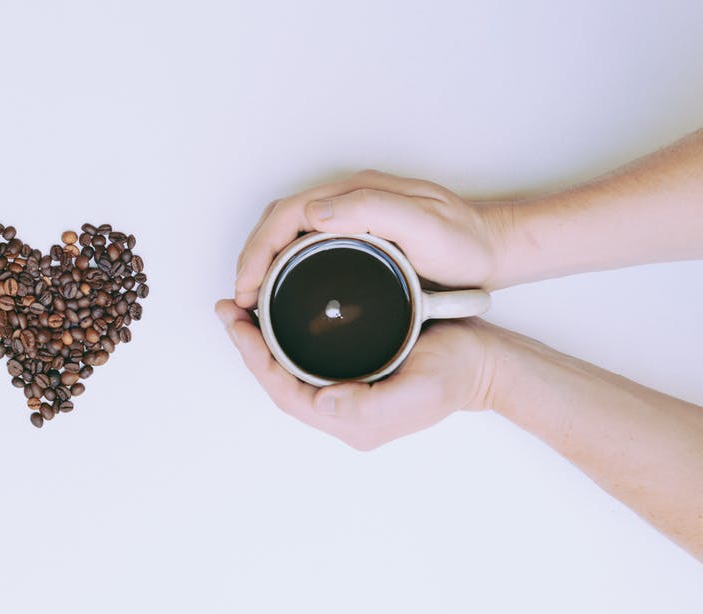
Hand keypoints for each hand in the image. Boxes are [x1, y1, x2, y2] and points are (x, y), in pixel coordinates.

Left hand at [215, 300, 497, 449]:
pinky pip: (304, 358)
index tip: (238, 325)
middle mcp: (341, 410)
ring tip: (239, 310)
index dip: (255, 360)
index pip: (284, 392)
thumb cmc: (457, 373)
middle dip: (248, 347)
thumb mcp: (420, 391)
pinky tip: (272, 314)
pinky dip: (282, 337)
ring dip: (260, 341)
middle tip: (227, 310)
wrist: (488, 363)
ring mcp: (346, 392)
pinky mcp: (353, 371)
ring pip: (287, 369)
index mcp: (350, 421)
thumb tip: (323, 402)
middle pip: (278, 380)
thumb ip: (370, 405)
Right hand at [234, 170, 507, 307]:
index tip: (247, 285)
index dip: (259, 249)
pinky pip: (306, 246)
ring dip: (264, 262)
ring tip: (252, 297)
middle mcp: (349, 200)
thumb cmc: (466, 243)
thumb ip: (371, 210)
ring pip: (289, 234)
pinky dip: (284, 266)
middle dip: (251, 257)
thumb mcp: (423, 225)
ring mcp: (352, 217)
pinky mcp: (358, 235)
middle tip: (241, 297)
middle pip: (280, 222)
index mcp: (356, 193)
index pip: (287, 214)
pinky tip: (282, 290)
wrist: (495, 250)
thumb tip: (312, 212)